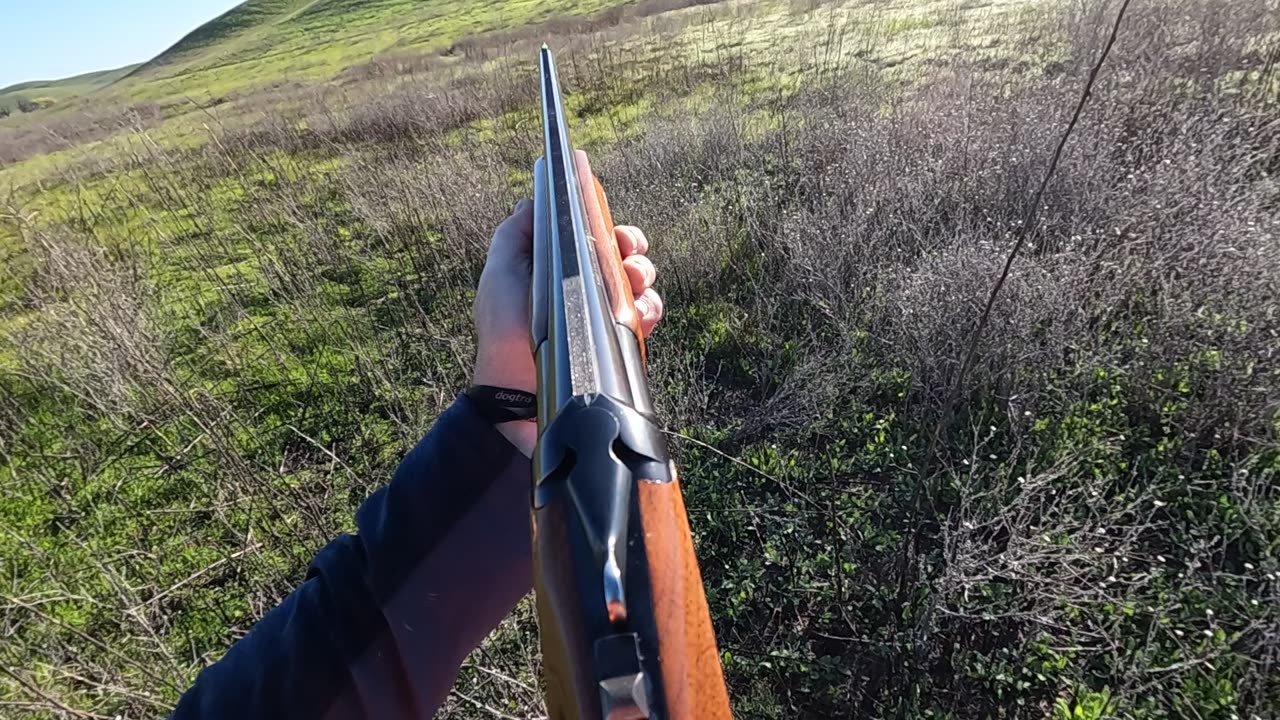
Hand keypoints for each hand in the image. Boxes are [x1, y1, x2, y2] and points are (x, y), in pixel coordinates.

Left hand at [472, 199, 663, 452]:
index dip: (604, 222)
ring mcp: (602, 316)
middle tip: (627, 250)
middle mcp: (583, 288)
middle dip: (630, 244)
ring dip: (643, 273)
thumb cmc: (503, 329)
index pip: (590, 235)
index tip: (609, 221)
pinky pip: (647, 315)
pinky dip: (648, 308)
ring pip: (640, 282)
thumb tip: (536, 198)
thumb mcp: (501, 271)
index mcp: (557, 267)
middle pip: (621, 254)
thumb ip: (516, 232)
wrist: (517, 391)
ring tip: (634, 278)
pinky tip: (638, 311)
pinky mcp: (617, 343)